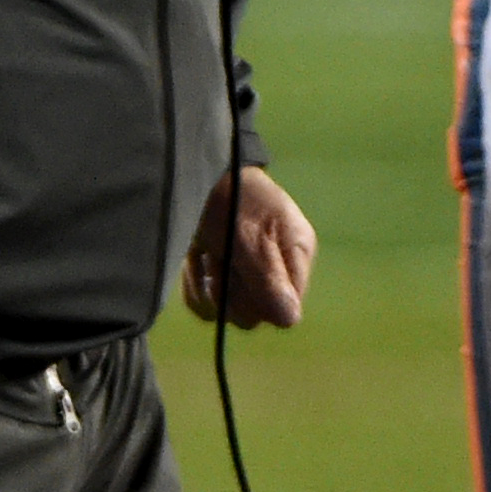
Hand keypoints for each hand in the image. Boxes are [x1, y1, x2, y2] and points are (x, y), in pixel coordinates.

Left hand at [185, 164, 316, 326]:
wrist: (197, 171)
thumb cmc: (231, 199)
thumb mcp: (250, 239)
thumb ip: (268, 279)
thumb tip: (289, 320)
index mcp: (295, 255)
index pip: (286, 309)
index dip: (259, 301)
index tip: (241, 276)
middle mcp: (276, 268)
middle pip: (254, 315)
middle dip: (230, 292)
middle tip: (218, 260)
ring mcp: (246, 272)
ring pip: (226, 312)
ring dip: (207, 287)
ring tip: (205, 255)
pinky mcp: (219, 274)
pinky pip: (206, 304)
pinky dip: (195, 284)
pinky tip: (194, 258)